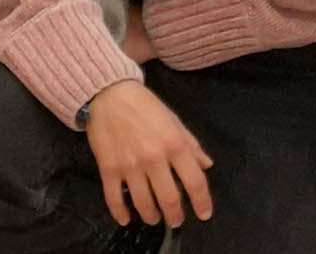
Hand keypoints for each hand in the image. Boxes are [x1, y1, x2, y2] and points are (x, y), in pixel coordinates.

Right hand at [85, 78, 219, 230]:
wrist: (110, 95)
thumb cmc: (145, 106)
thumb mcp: (174, 121)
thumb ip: (191, 145)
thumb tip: (206, 165)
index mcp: (174, 144)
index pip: (194, 181)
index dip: (202, 201)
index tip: (204, 214)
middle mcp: (154, 158)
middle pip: (169, 198)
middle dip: (175, 215)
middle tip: (176, 221)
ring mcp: (130, 165)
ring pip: (143, 202)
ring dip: (151, 216)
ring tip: (154, 219)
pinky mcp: (108, 169)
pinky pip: (114, 198)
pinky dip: (120, 213)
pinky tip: (126, 219)